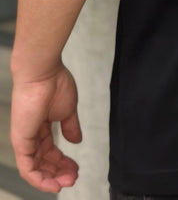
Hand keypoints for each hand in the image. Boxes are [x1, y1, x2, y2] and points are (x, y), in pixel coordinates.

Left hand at [10, 63, 81, 192]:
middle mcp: (31, 135)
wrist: (43, 73)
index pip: (51, 151)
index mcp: (42, 126)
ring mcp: (24, 139)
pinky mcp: (21, 142)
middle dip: (59, 172)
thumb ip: (71, 127)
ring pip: (36, 169)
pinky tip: (54, 184)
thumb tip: (76, 141)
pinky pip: (27, 168)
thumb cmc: (55, 84)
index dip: (63, 161)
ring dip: (52, 178)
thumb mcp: (68, 110)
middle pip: (44, 162)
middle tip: (73, 178)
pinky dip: (40, 180)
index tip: (76, 167)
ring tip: (68, 181)